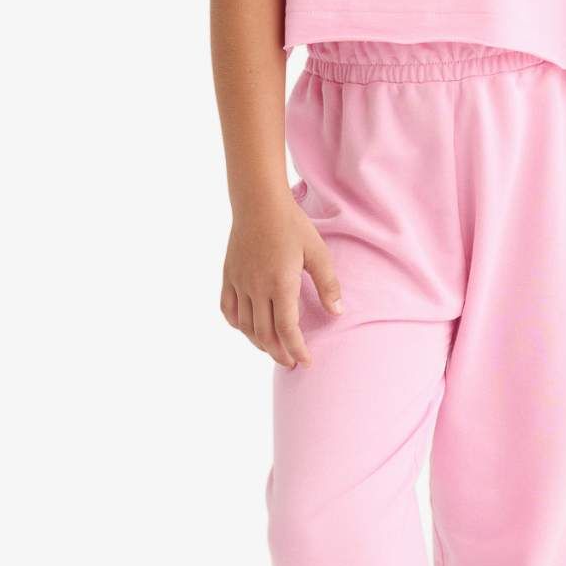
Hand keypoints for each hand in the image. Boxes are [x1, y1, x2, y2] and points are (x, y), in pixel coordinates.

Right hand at [220, 188, 343, 368]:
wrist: (259, 203)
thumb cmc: (292, 225)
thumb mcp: (318, 253)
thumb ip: (328, 284)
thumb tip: (337, 312)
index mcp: (281, 284)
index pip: (287, 330)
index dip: (297, 350)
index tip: (306, 362)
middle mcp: (256, 288)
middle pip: (265, 334)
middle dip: (279, 353)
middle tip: (291, 363)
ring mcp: (239, 282)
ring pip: (245, 326)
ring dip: (259, 343)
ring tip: (273, 349)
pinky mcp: (228, 275)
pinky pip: (227, 309)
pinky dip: (237, 325)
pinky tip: (247, 329)